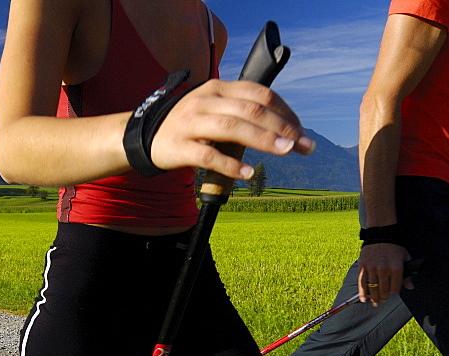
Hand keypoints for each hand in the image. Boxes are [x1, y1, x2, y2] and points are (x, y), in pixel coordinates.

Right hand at [150, 79, 313, 179]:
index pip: (259, 94)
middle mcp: (206, 101)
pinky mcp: (180, 147)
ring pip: (232, 127)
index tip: (302, 132)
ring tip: (286, 151)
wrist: (145, 137)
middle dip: (282, 127)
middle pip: (251, 110)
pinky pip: (208, 156)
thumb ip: (241, 111)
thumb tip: (283, 127)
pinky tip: (248, 173)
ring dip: (263, 139)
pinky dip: (230, 165)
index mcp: (219, 89)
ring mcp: (191, 123)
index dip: (285, 112)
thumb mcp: (214, 108)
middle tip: (303, 145)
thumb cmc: (189, 125)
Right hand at [358, 242, 412, 305]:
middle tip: (383, 299)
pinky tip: (364, 299)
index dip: (394, 292)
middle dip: (384, 297)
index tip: (392, 291)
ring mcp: (372, 268)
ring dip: (374, 298)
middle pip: (383, 290)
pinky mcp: (363, 267)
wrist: (380, 235)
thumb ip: (408, 274)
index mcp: (396, 268)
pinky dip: (362, 292)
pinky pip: (362, 282)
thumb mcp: (405, 258)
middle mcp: (384, 270)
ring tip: (375, 302)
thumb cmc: (394, 247)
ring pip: (373, 288)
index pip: (395, 288)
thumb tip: (410, 287)